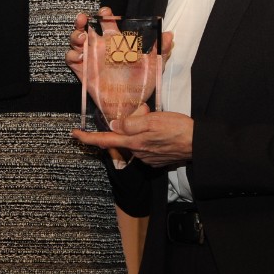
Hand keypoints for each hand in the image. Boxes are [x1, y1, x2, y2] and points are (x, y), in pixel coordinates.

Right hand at [66, 9, 174, 80]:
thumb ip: (162, 50)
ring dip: (75, 35)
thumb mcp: (154, 66)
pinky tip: (80, 56)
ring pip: (76, 41)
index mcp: (116, 42)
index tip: (105, 13)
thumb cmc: (141, 84)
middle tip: (83, 19)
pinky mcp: (83, 71)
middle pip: (86, 28)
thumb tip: (170, 35)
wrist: (130, 106)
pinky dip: (72, 55)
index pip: (107, 22)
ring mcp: (90, 59)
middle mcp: (101, 48)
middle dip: (82, 21)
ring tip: (82, 38)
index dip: (104, 15)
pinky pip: (71, 59)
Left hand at [72, 105, 192, 168]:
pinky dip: (150, 137)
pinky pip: (146, 146)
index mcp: (134, 142)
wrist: (198, 144)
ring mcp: (147, 158)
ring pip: (136, 140)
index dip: (88, 137)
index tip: (74, 134)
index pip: (105, 141)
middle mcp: (138, 153)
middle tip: (147, 113)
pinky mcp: (157, 160)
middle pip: (123, 138)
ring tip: (160, 122)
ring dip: (141, 130)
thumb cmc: (177, 129)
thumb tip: (114, 126)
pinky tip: (163, 132)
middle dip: (129, 124)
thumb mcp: (153, 120)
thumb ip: (131, 123)